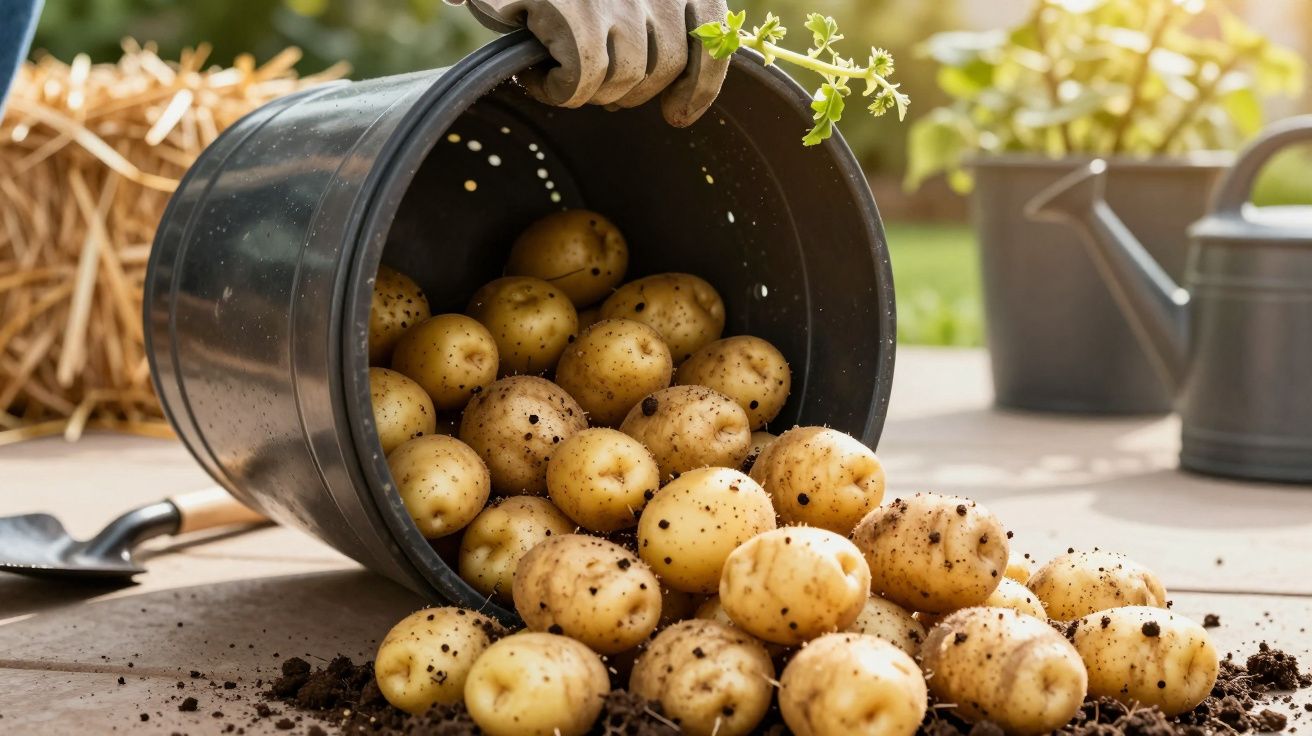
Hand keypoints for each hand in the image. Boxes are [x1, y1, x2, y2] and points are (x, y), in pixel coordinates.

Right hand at [459, 0, 728, 126]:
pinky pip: (582, 81)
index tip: (678, 114)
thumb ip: (659, 32)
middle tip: (589, 78)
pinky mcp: (572, 12)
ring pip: (624, 79)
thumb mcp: (622, 2)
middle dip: (628, 90)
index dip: (701, 85)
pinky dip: (557, 89)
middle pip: (664, 69)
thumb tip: (682, 106)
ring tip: (559, 70)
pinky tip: (537, 74)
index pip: (712, 38)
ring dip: (590, 90)